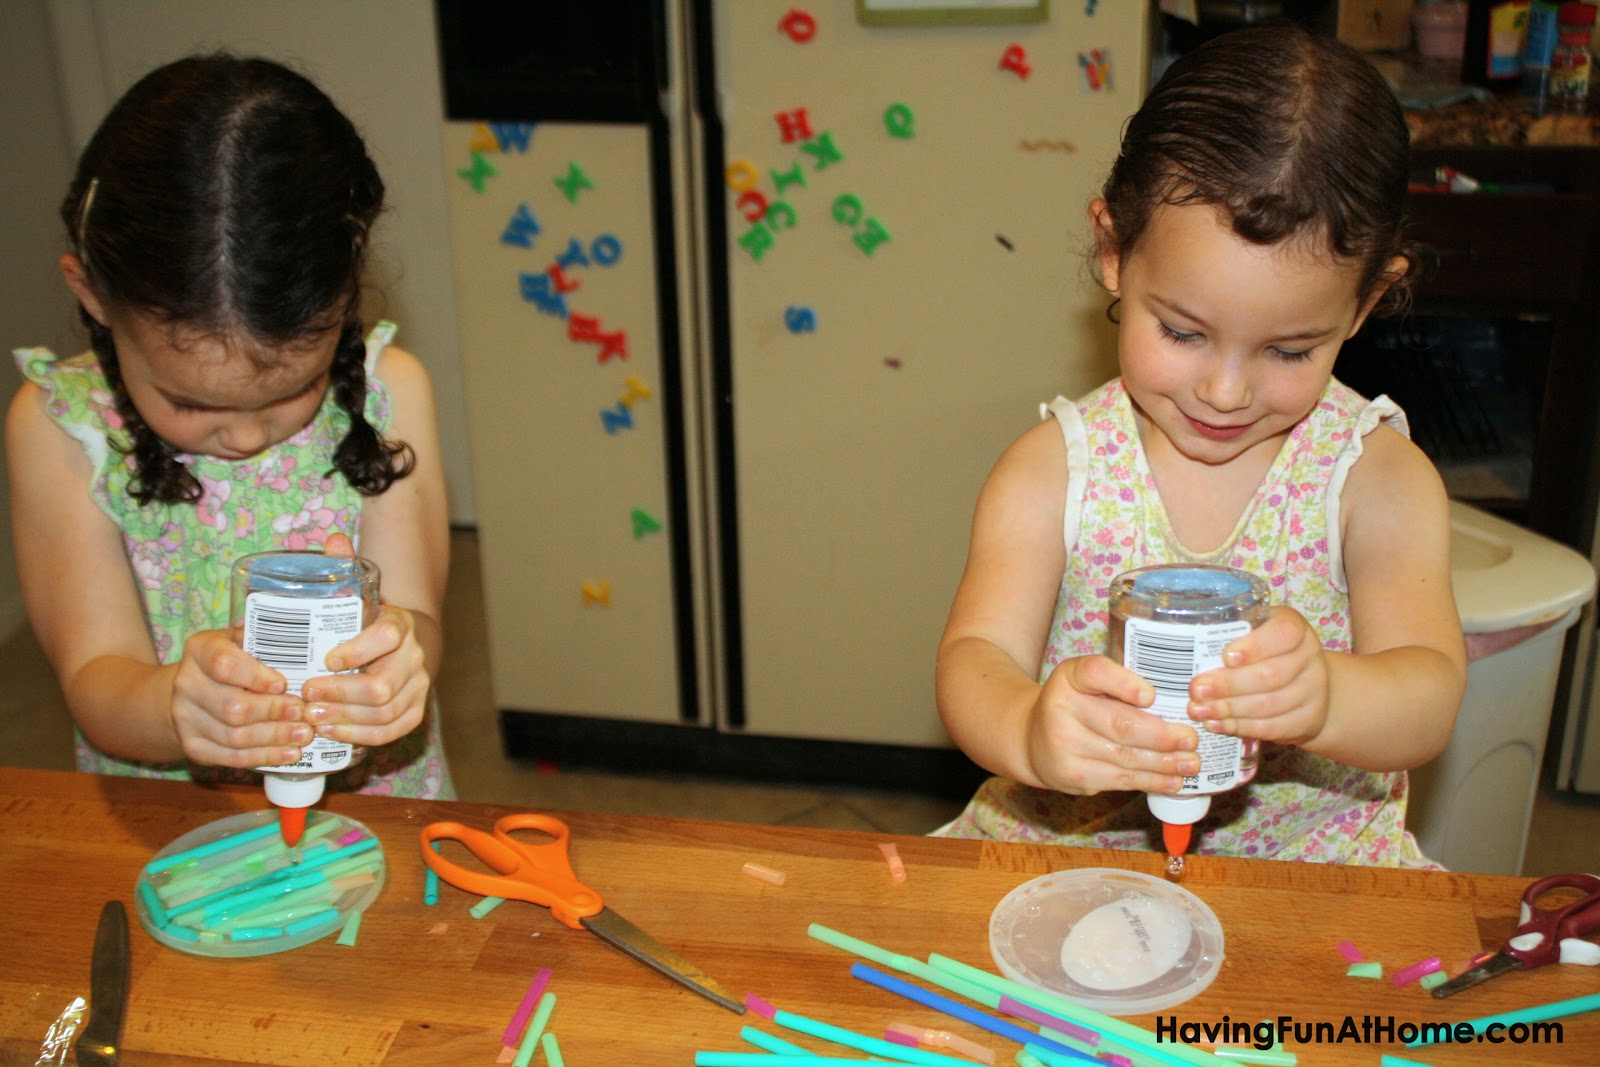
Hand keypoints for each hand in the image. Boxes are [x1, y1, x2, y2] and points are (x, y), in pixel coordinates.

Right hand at [169, 628, 311, 768]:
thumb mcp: (241, 641)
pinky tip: (289, 753)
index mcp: (199, 650)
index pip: (225, 665)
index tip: (284, 685)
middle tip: (303, 713)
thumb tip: (300, 642)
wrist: (194, 690)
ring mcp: (184, 718)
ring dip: (274, 738)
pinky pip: (231, 757)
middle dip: (273, 712)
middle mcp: (186, 684)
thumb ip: (263, 641)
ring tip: (304, 735)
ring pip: (235, 736)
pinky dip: (264, 757)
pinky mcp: (193, 746)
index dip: (257, 677)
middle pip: (233, 707)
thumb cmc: (231, 661)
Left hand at [300, 531, 431, 747]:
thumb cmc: (369, 621)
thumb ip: (344, 568)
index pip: (387, 635)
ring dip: (346, 719)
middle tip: (306, 696)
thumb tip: (333, 540)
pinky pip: (391, 731)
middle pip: (382, 685)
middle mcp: (414, 658)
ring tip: (312, 718)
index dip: (357, 650)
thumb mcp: (360, 593)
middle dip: (340, 694)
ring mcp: (418, 688)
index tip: (324, 659)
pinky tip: (332, 733)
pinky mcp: (414, 712)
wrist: (407, 646)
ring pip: (385, 712)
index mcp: (400, 625)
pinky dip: (360, 736)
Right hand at [1025, 654, 1202, 795]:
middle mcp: (1061, 709)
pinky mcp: (1073, 775)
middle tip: (1190, 738)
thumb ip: (1120, 684)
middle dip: (1161, 735)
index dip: (1124, 683)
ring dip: (1163, 762)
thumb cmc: (1075, 706)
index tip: (1151, 696)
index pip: (1095, 672)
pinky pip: (1119, 779)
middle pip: (1118, 723)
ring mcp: (1064, 746)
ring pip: (1124, 756)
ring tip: (1190, 762)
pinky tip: (1172, 780)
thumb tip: (1176, 705)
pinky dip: (1151, 781)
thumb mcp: (1086, 683)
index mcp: (1069, 677)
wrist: (1033, 740)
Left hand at [1188, 605, 1328, 745]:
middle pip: (1271, 675)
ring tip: (1198, 710)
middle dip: (1229, 684)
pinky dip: (1240, 727)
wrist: (1309, 688)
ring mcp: (1314, 691)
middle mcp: (1309, 657)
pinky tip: (1216, 725)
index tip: (1226, 657)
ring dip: (1229, 709)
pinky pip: (1272, 727)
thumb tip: (1180, 643)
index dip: (1255, 646)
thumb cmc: (1267, 654)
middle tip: (1196, 689)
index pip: (1284, 632)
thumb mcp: (1256, 634)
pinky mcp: (1308, 720)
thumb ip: (1230, 635)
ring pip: (1270, 704)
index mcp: (1295, 629)